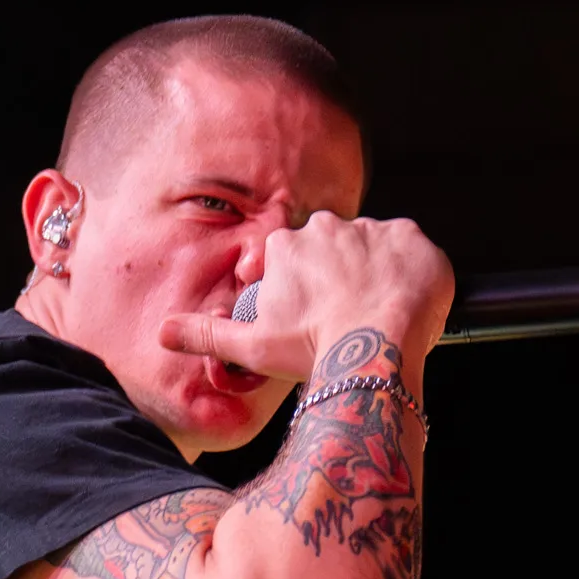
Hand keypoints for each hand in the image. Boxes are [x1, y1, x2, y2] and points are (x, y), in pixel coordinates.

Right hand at [158, 215, 454, 380]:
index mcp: (287, 245)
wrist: (373, 351)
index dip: (309, 290)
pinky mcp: (413, 238)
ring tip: (380, 315)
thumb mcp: (250, 346)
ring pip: (375, 251)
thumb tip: (163, 333)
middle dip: (343, 279)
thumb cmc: (312, 349)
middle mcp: (327, 227)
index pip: (298, 259)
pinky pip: (414, 252)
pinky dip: (413, 273)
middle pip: (336, 251)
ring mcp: (372, 229)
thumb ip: (206, 334)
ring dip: (378, 276)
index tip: (318, 317)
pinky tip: (406, 302)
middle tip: (350, 318)